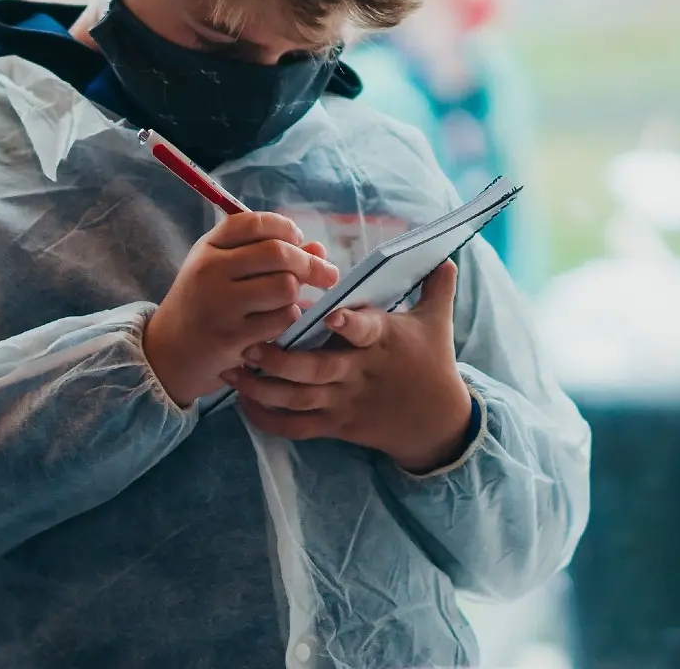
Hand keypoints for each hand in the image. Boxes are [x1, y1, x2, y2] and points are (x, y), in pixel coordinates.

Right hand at [144, 212, 341, 408]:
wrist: (168, 352)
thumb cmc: (204, 304)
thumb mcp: (224, 271)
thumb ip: (269, 254)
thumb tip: (319, 250)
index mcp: (208, 247)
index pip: (256, 223)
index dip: (286, 229)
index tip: (297, 241)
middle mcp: (210, 270)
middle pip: (279, 252)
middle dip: (309, 263)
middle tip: (325, 274)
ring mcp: (220, 304)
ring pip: (286, 287)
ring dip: (296, 296)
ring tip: (286, 302)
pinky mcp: (232, 337)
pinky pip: (282, 319)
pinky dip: (287, 320)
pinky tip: (274, 323)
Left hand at [224, 261, 474, 472]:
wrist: (436, 422)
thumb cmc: (433, 363)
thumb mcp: (438, 323)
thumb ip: (436, 286)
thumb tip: (445, 252)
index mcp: (383, 342)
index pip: (366, 331)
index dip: (350, 324)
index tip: (329, 315)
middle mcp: (359, 373)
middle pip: (316, 370)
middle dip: (279, 359)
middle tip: (248, 343)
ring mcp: (345, 402)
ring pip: (298, 399)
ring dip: (262, 388)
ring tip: (234, 370)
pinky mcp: (336, 426)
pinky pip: (296, 428)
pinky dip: (268, 419)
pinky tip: (245, 403)